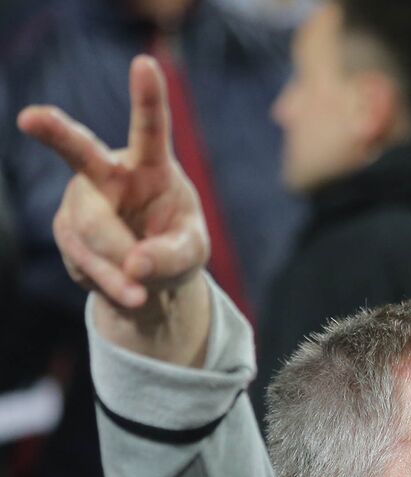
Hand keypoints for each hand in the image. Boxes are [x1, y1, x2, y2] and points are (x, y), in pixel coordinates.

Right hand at [18, 55, 210, 362]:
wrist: (147, 275)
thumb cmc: (175, 248)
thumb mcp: (191, 253)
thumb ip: (172, 257)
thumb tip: (135, 267)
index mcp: (150, 166)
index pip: (150, 129)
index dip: (148, 97)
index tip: (145, 63)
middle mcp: (108, 173)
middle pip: (80, 152)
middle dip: (54, 133)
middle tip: (30, 118)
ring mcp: (81, 200)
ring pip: (92, 231)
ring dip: (120, 268)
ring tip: (142, 290)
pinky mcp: (66, 230)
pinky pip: (86, 261)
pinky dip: (112, 283)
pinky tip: (129, 290)